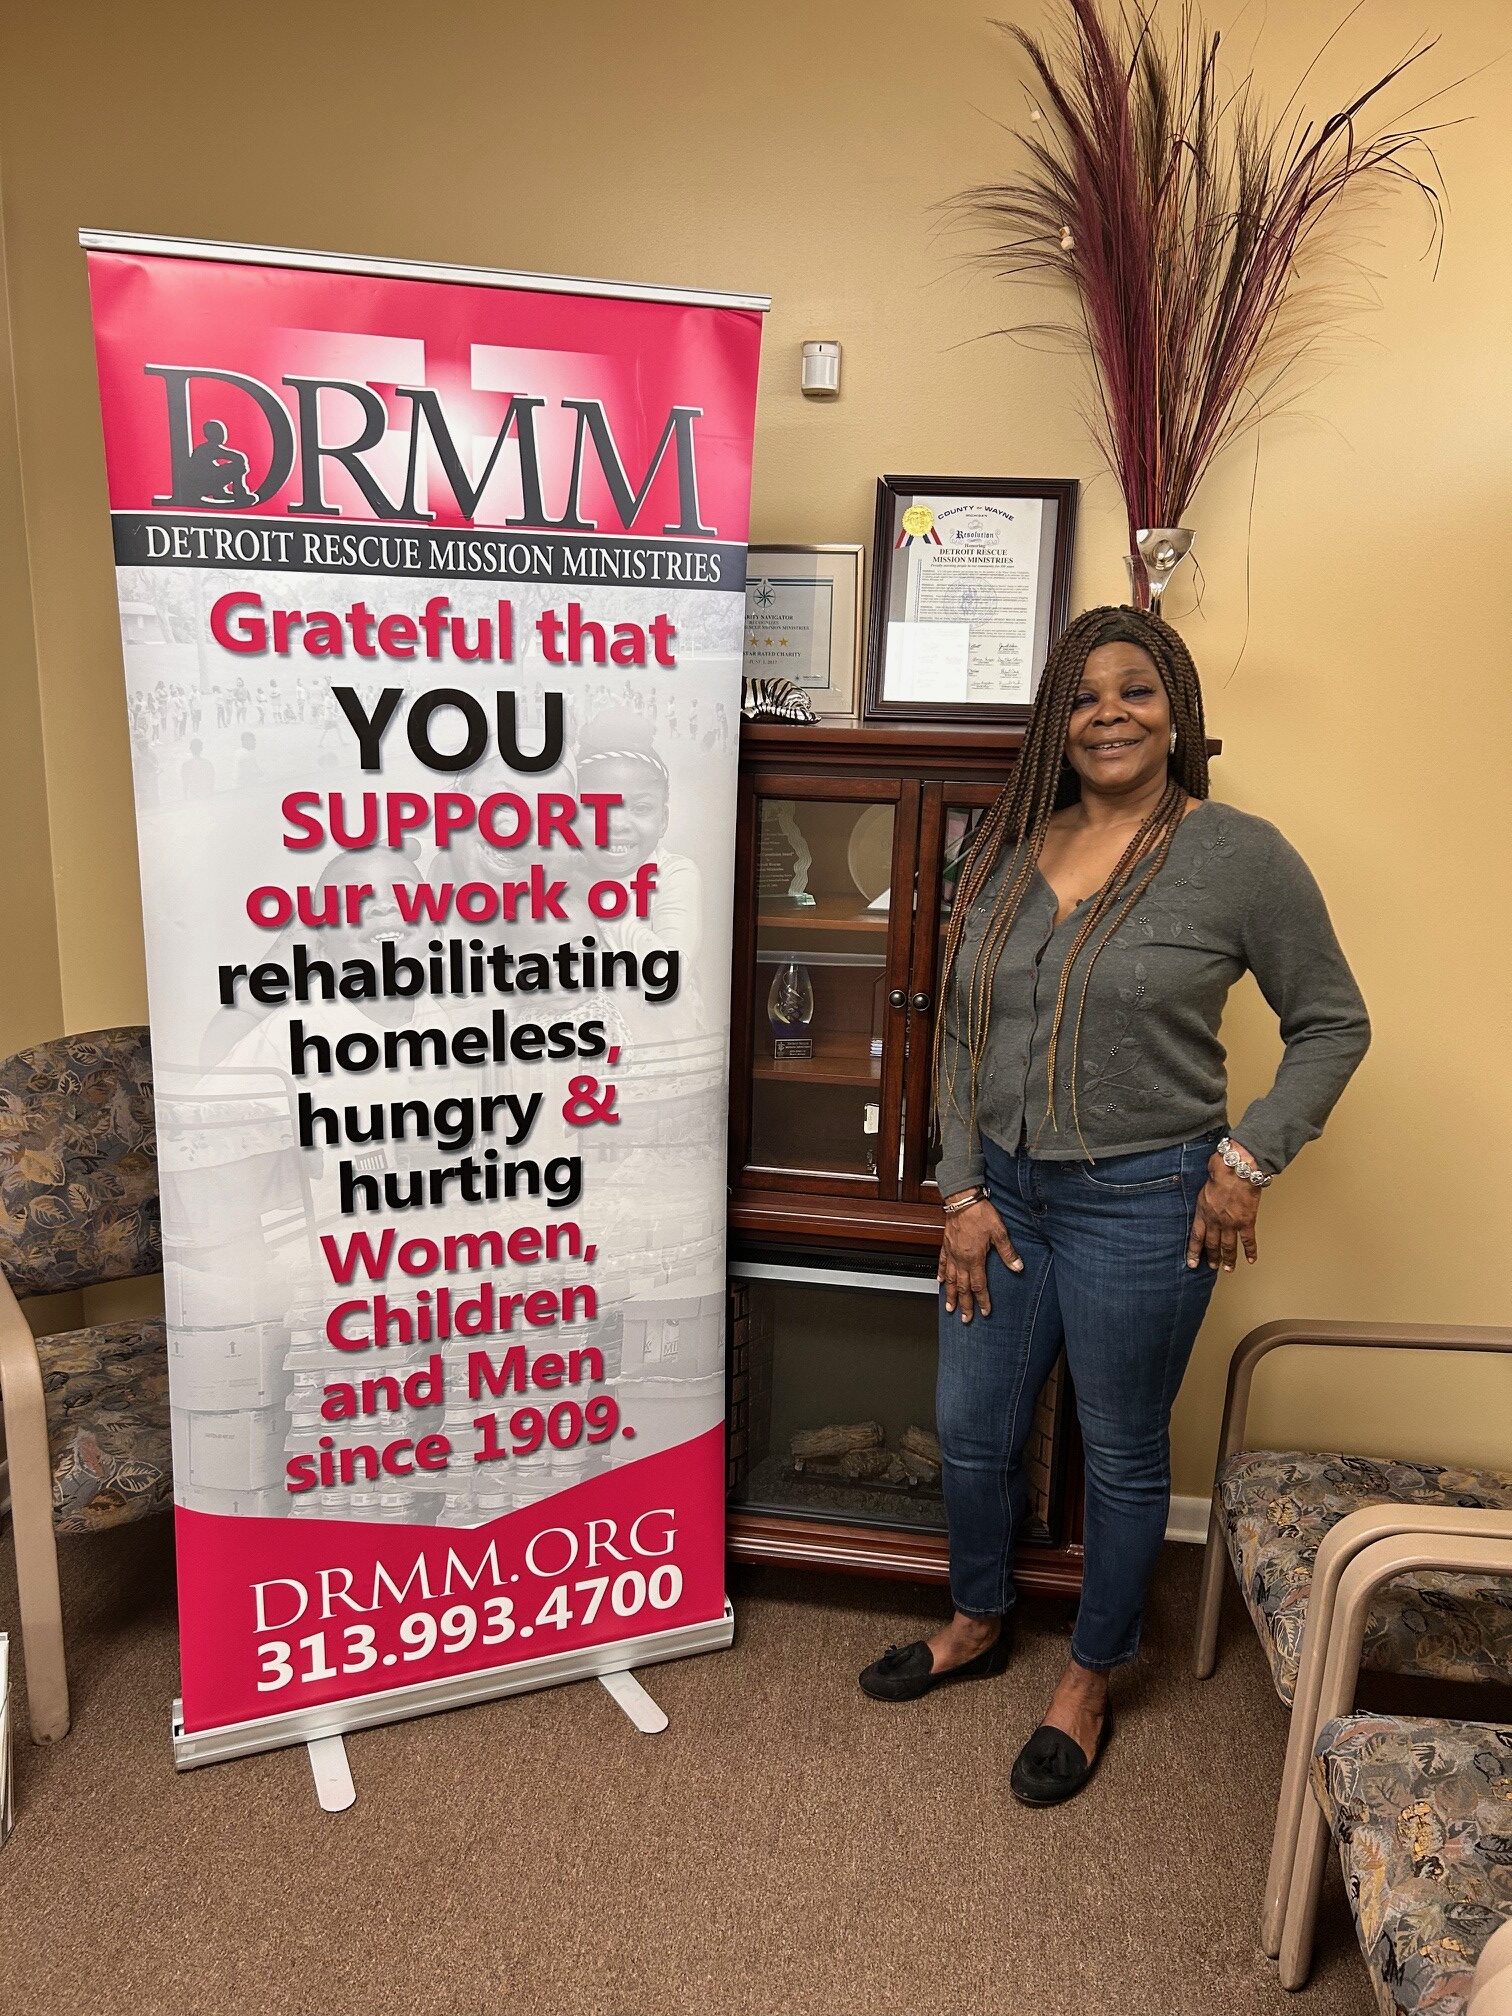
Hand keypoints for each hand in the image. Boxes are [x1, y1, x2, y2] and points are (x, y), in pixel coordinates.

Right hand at [938, 1193, 1022, 1322]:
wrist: (963, 1199)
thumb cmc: (980, 1214)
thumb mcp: (999, 1232)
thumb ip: (1008, 1252)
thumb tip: (1018, 1267)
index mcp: (974, 1258)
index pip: (979, 1285)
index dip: (982, 1300)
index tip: (984, 1311)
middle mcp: (961, 1259)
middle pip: (962, 1287)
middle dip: (965, 1304)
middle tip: (965, 1318)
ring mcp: (952, 1253)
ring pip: (950, 1279)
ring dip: (950, 1294)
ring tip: (949, 1307)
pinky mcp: (946, 1245)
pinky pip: (942, 1263)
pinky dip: (941, 1273)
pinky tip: (940, 1281)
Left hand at [1186, 1137, 1264, 1272]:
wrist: (1237, 1169)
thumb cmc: (1221, 1170)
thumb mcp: (1205, 1183)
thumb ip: (1205, 1195)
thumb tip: (1206, 1192)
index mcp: (1203, 1211)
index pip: (1196, 1236)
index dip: (1194, 1251)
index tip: (1192, 1262)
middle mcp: (1215, 1220)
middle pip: (1212, 1243)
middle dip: (1212, 1256)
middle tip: (1212, 1266)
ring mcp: (1231, 1223)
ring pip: (1228, 1246)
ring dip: (1228, 1259)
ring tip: (1228, 1268)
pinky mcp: (1246, 1221)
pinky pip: (1248, 1240)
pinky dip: (1250, 1251)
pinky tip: (1250, 1259)